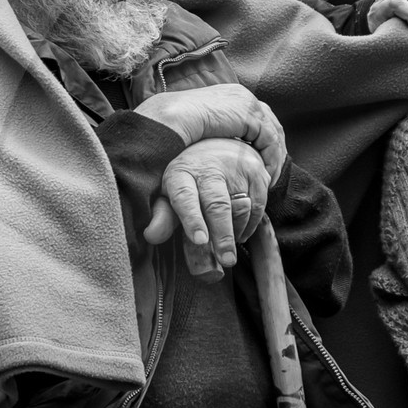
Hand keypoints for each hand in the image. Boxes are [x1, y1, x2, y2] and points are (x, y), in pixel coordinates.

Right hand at [134, 83, 285, 184]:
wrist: (171, 118)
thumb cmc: (176, 127)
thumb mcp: (200, 128)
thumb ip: (216, 133)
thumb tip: (220, 149)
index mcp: (231, 96)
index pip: (258, 118)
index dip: (263, 141)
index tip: (261, 163)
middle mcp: (243, 96)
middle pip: (270, 124)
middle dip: (274, 150)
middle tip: (271, 173)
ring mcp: (248, 103)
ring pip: (273, 134)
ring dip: (274, 158)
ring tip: (269, 179)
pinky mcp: (250, 115)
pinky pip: (269, 140)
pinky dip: (271, 159)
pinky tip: (266, 175)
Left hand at [144, 139, 271, 281]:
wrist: (221, 146)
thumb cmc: (191, 179)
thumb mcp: (171, 192)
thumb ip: (163, 216)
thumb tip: (151, 236)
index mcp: (182, 173)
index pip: (185, 197)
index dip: (192, 219)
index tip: (200, 240)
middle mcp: (210, 168)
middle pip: (217, 204)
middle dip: (222, 234)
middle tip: (227, 260)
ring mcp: (236, 169)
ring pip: (240, 210)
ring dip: (235, 233)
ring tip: (226, 246)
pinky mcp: (257, 174)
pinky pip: (257, 208)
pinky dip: (249, 227)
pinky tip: (239, 233)